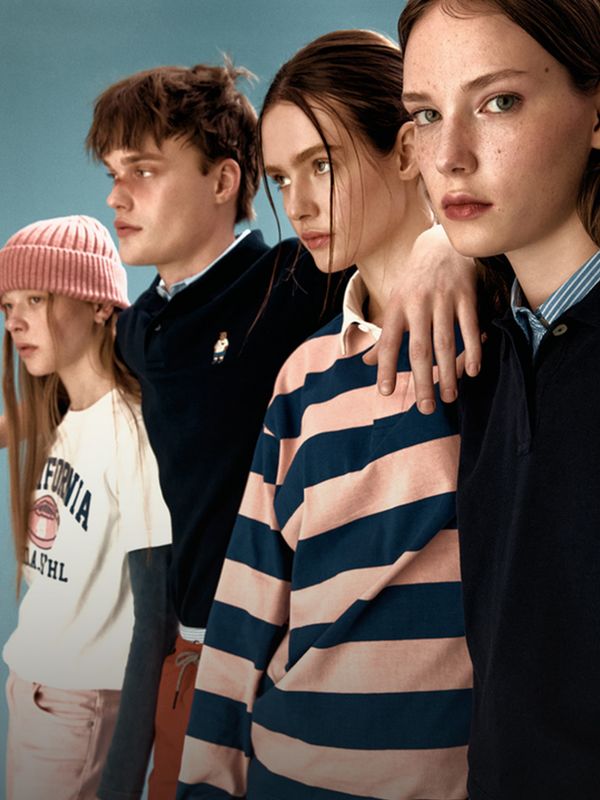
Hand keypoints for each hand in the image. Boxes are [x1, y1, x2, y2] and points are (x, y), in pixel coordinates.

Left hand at [363, 225, 479, 411]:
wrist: (440, 245)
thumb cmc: (413, 283)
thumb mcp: (394, 304)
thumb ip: (384, 335)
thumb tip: (364, 362)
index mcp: (396, 307)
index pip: (389, 342)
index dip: (386, 367)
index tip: (386, 392)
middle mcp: (417, 303)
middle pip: (419, 349)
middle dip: (422, 381)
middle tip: (425, 409)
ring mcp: (442, 299)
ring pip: (445, 342)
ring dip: (448, 373)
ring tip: (449, 398)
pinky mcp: (465, 295)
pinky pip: (470, 327)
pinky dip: (472, 350)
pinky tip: (472, 371)